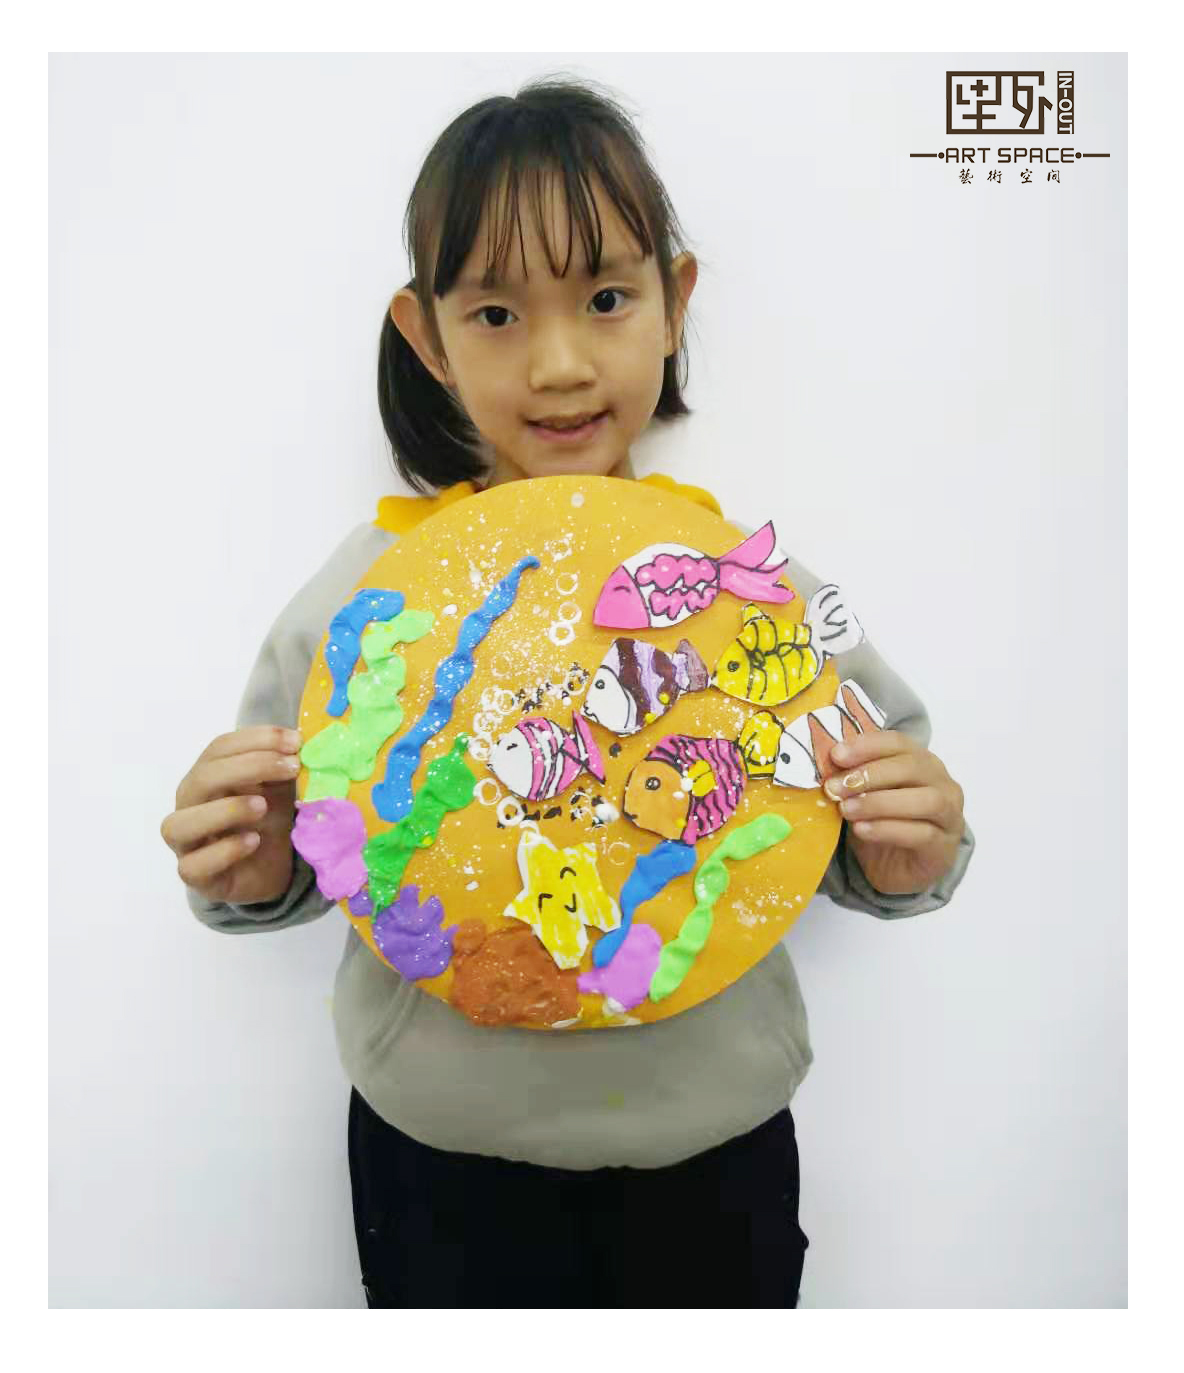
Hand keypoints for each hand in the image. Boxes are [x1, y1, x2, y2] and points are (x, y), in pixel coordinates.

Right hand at [161, 726, 301, 905]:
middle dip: (248, 766)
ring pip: (179, 824)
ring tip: (263, 806)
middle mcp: (190, 806)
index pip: (219, 748)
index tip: (295, 741)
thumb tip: (300, 742)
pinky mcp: (197, 877)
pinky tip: (253, 841)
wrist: (273, 870)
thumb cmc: (269, 821)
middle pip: (201, 778)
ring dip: (226, 810)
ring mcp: (188, 844)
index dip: (256, 739)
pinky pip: (192, 866)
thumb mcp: (280, 789)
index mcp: (207, 776)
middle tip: (291, 768)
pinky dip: (224, 851)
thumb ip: (282, 766)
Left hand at [824, 731, 964, 896]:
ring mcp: (949, 816)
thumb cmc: (879, 823)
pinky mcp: (945, 848)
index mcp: (921, 762)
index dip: (867, 745)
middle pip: (912, 767)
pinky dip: (887, 829)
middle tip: (835, 787)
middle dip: (869, 775)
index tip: (836, 755)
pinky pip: (922, 834)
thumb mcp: (863, 795)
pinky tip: (861, 830)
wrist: (895, 869)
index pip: (898, 742)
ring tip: (846, 809)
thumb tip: (825, 762)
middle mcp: (942, 783)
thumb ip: (851, 777)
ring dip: (879, 802)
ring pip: (925, 800)